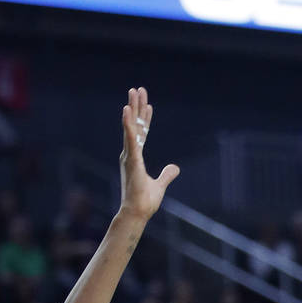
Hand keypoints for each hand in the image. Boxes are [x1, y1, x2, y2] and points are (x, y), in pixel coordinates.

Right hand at [118, 87, 178, 220]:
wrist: (137, 213)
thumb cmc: (145, 201)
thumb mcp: (160, 184)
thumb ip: (167, 175)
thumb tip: (175, 167)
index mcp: (136, 158)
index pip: (142, 133)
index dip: (145, 119)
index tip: (148, 105)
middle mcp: (130, 154)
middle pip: (135, 125)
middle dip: (137, 107)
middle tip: (137, 90)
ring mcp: (129, 156)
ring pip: (131, 127)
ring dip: (132, 109)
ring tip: (133, 92)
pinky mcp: (131, 160)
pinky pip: (130, 139)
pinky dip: (128, 124)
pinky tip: (126, 110)